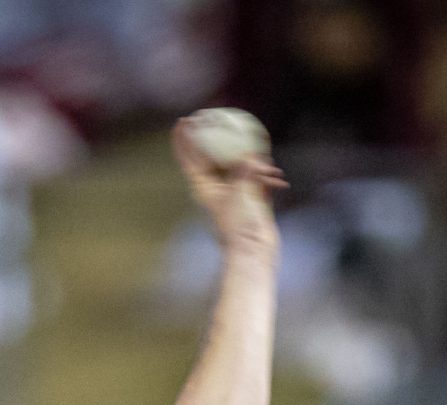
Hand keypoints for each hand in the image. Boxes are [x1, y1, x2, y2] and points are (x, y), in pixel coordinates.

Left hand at [170, 114, 286, 255]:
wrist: (254, 248)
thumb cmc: (240, 225)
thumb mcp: (240, 193)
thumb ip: (243, 172)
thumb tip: (249, 156)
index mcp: (203, 186)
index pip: (189, 158)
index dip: (183, 139)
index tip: (181, 121)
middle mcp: (216, 185)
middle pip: (209, 153)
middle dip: (210, 134)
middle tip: (210, 114)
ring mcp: (233, 188)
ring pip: (232, 160)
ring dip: (239, 148)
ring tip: (243, 132)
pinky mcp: (249, 192)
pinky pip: (252, 171)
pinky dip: (259, 166)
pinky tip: (265, 160)